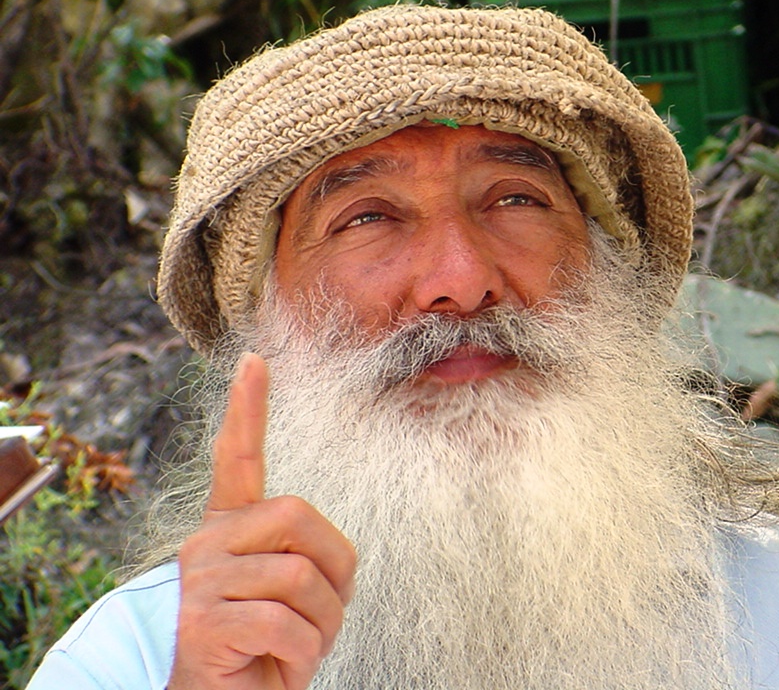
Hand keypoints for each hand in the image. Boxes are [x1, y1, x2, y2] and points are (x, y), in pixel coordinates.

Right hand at [168, 353, 356, 689]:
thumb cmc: (259, 648)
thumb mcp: (283, 595)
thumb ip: (299, 557)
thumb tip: (336, 558)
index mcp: (228, 529)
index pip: (236, 457)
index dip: (248, 408)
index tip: (256, 359)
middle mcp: (208, 543)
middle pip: (300, 516)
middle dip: (336, 567)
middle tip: (330, 610)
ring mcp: (202, 582)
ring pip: (301, 577)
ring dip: (323, 624)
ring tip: (302, 648)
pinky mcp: (204, 623)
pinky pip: (286, 624)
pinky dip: (304, 654)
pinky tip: (285, 665)